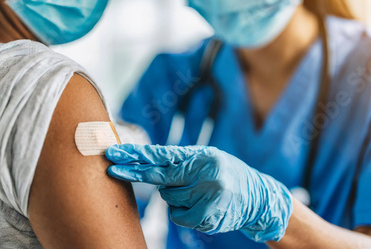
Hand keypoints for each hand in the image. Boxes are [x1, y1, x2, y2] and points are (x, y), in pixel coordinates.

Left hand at [105, 144, 292, 242]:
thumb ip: (180, 163)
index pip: (160, 155)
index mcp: (199, 156)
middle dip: (133, 173)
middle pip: (158, 177)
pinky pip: (179, 216)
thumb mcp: (206, 160)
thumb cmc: (226, 175)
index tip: (112, 154)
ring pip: (169, 198)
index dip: (135, 156)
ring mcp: (205, 195)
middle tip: (112, 169)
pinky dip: (184, 214)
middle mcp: (202, 173)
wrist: (258, 198)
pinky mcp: (208, 215)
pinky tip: (201, 207)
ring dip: (176, 197)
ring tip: (199, 193)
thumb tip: (147, 166)